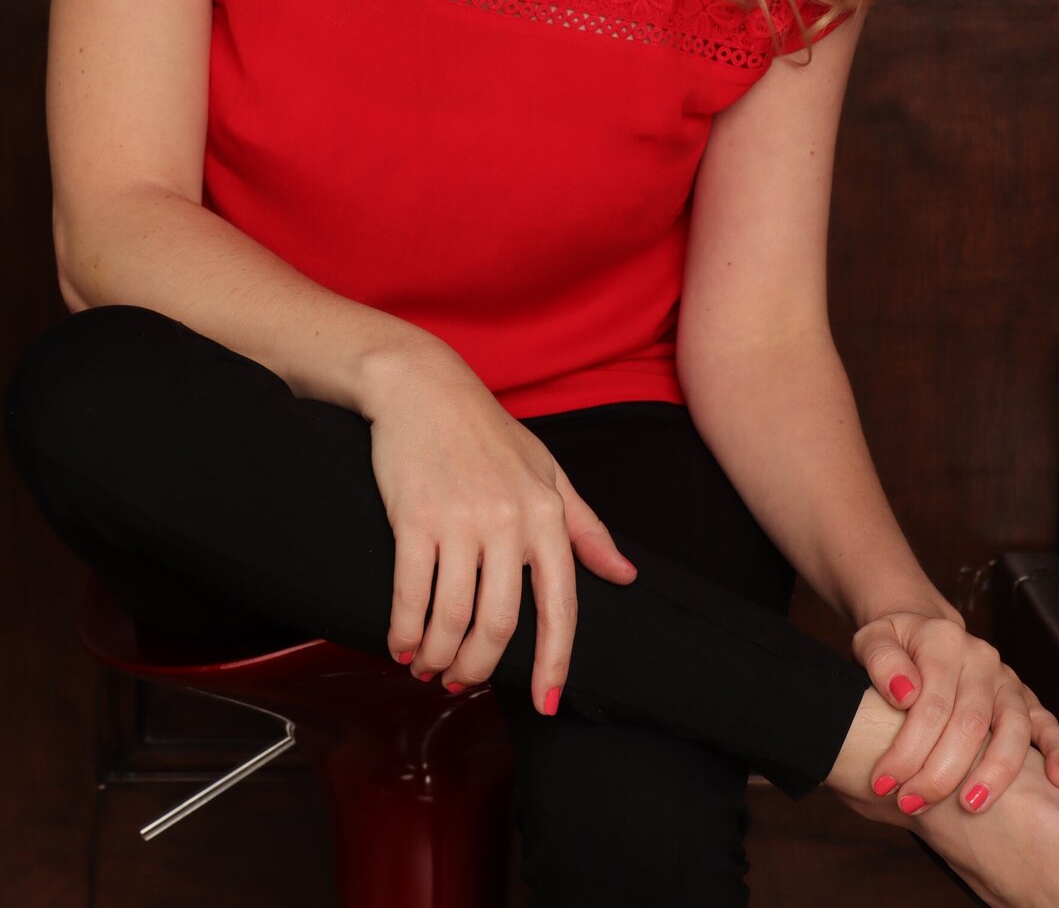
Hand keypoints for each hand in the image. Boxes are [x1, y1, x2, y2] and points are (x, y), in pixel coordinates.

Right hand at [361, 340, 637, 716]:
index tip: (545, 704)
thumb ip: (585, 527)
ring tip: (427, 666)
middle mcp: (510, 521)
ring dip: (437, 656)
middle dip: (478, 667)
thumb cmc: (485, 431)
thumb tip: (625, 574)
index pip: (560, 605)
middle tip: (460, 683)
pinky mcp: (414, 518)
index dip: (554, 662)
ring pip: (453, 617)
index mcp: (548, 514)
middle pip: (500, 624)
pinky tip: (400, 643)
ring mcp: (461, 520)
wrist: (423, 386)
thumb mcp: (546, 471)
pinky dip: (404, 631)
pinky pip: (412, 595)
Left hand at [851, 610, 1058, 814]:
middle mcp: (981, 658)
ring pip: (1013, 728)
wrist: (922, 630)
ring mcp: (1006, 680)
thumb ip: (881, 661)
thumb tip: (904, 693)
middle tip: (913, 803)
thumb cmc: (895, 645)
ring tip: (971, 805)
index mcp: (943, 641)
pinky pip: (1048, 723)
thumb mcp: (872, 640)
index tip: (884, 783)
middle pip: (970, 723)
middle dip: (940, 773)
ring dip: (994, 773)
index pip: (930, 704)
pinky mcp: (1025, 699)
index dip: (907, 750)